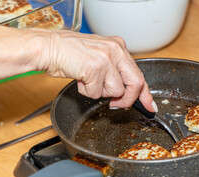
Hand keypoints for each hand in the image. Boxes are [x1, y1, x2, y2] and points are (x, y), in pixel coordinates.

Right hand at [38, 30, 154, 111]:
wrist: (48, 47)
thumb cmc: (70, 53)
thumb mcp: (100, 57)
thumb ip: (116, 71)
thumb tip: (129, 92)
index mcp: (119, 47)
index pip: (139, 74)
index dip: (145, 94)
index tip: (150, 106)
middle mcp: (116, 50)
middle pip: (135, 84)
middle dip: (127, 100)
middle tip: (117, 104)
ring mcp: (106, 59)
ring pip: (116, 91)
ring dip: (101, 92)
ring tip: (88, 80)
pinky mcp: (95, 69)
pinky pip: (97, 94)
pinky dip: (87, 92)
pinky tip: (80, 79)